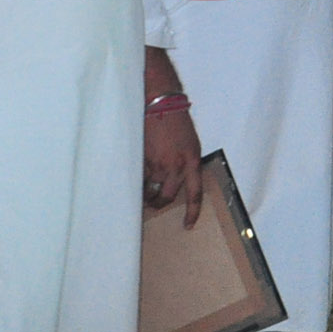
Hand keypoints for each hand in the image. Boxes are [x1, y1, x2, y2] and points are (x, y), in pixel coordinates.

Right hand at [143, 110, 202, 227]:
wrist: (162, 106)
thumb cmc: (178, 123)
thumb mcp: (191, 144)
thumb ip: (186, 163)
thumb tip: (177, 181)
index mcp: (192, 161)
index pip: (195, 193)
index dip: (192, 211)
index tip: (188, 225)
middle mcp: (176, 166)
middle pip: (166, 196)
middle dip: (158, 203)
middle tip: (153, 203)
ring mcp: (158, 164)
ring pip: (150, 187)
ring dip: (146, 188)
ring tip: (144, 179)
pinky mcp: (143, 160)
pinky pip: (140, 177)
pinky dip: (138, 176)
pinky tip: (137, 168)